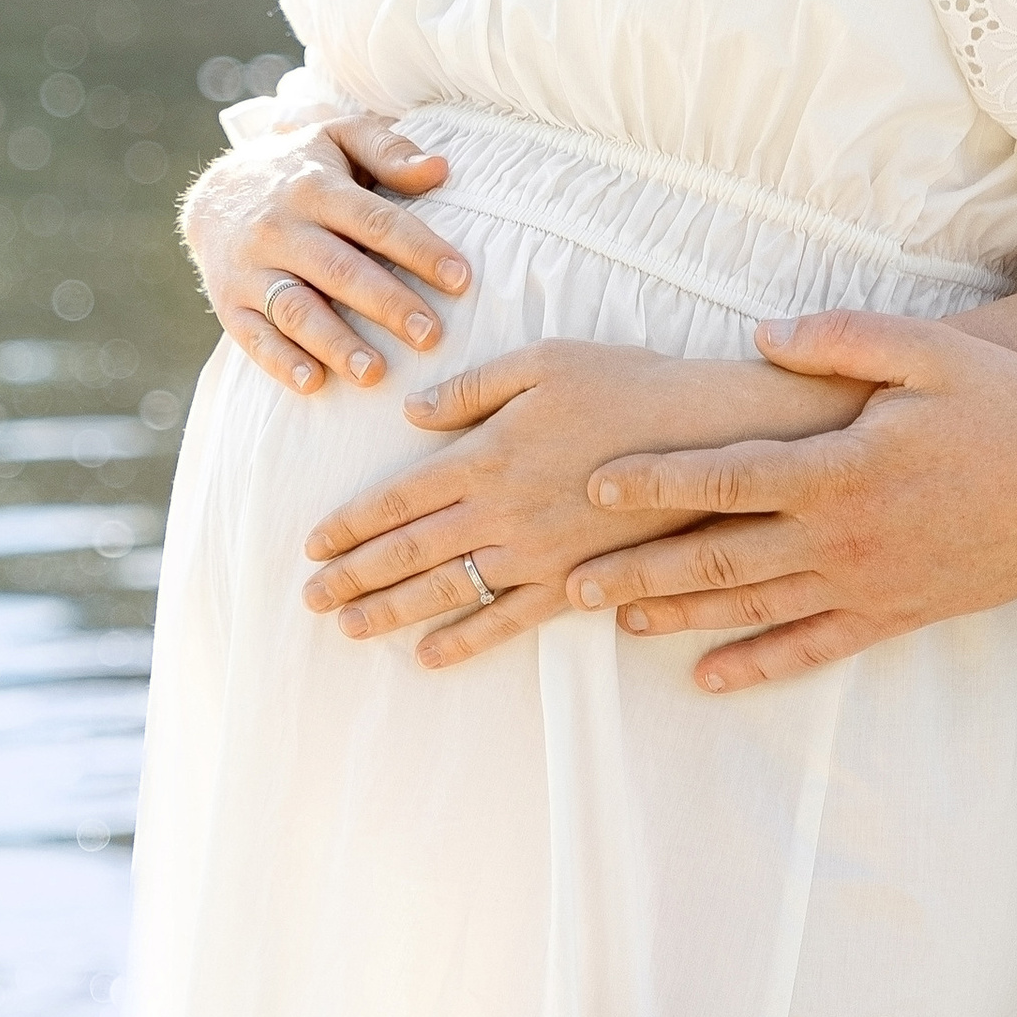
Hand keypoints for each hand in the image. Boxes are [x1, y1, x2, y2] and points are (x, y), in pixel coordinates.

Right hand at [180, 113, 469, 395]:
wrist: (217, 193)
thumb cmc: (301, 168)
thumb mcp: (340, 138)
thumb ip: (389, 150)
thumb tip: (439, 169)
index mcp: (316, 187)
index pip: (375, 221)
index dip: (419, 250)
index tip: (460, 279)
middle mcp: (280, 228)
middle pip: (339, 270)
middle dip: (386, 304)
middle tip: (430, 335)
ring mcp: (251, 268)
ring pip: (295, 308)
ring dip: (335, 343)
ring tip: (375, 372)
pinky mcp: (229, 302)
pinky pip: (253, 336)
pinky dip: (280, 362)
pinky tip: (314, 383)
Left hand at [301, 340, 723, 666]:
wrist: (706, 437)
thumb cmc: (626, 384)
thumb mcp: (543, 361)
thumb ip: (471, 388)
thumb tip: (411, 413)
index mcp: (487, 454)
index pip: (399, 497)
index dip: (351, 524)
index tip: (312, 544)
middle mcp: (502, 511)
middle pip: (409, 550)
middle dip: (354, 576)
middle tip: (310, 599)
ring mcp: (537, 552)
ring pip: (446, 589)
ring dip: (391, 612)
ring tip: (349, 629)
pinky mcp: (574, 580)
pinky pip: (508, 619)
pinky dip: (466, 640)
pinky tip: (431, 655)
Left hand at [570, 313, 1016, 687]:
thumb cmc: (1010, 412)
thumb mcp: (931, 352)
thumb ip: (842, 340)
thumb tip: (763, 335)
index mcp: (840, 469)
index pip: (726, 478)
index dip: (656, 482)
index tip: (596, 485)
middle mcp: (842, 538)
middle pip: (718, 559)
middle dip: (638, 568)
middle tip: (567, 581)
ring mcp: (866, 586)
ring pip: (751, 610)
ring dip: (678, 618)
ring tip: (615, 622)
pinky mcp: (894, 616)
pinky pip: (810, 650)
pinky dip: (755, 667)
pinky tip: (709, 679)